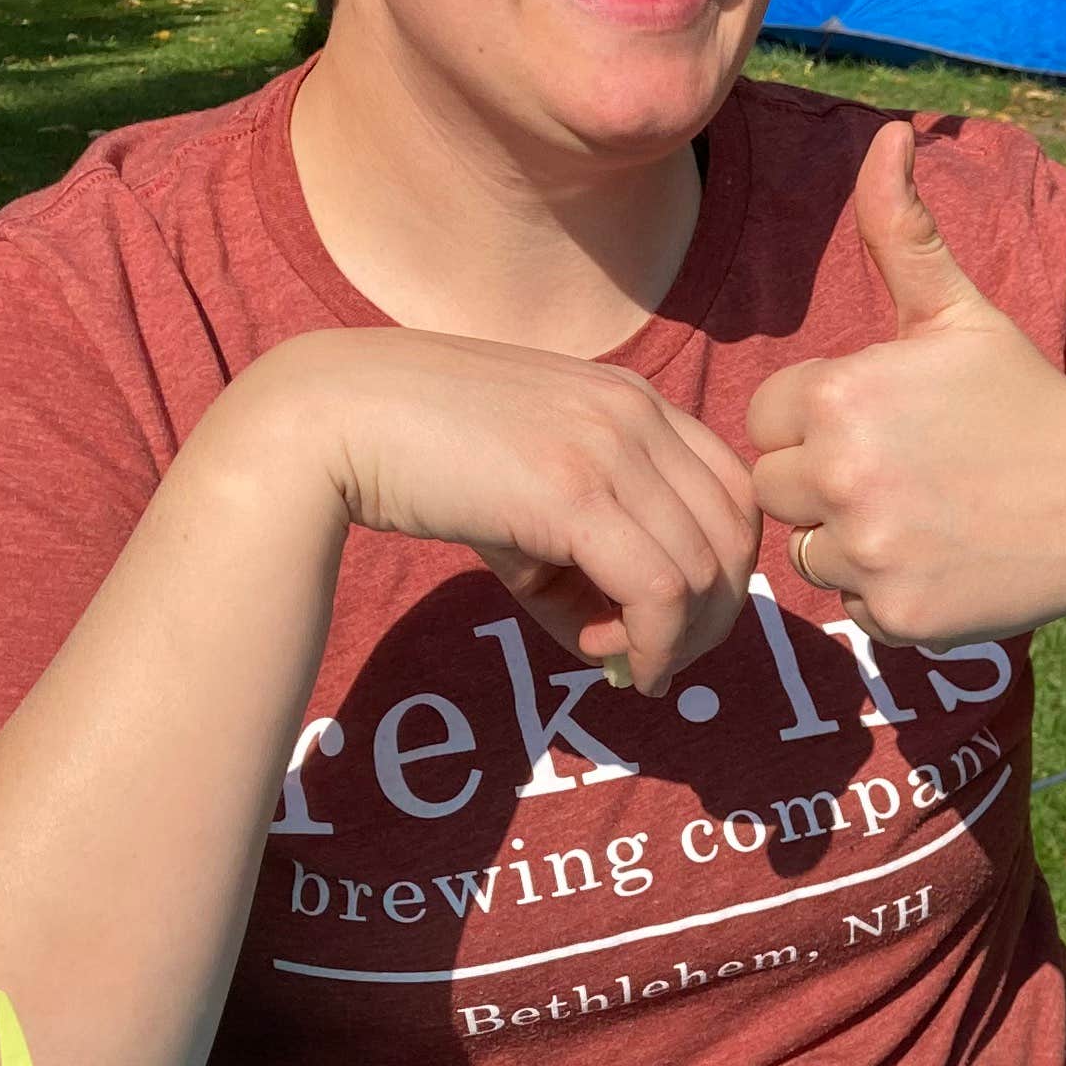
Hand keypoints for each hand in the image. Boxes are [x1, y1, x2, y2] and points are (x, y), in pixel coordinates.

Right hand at [220, 325, 758, 693]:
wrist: (331, 419)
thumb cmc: (424, 463)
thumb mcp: (527, 504)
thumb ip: (587, 565)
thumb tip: (627, 652)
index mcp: (635, 399)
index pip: (734, 491)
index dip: (724, 568)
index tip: (681, 619)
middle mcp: (636, 412)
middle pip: (734, 533)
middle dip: (713, 613)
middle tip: (661, 657)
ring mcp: (610, 446)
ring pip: (704, 568)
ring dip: (679, 636)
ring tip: (622, 660)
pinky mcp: (574, 492)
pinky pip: (660, 589)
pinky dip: (658, 643)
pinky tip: (625, 666)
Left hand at [744, 120, 1065, 648]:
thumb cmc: (1027, 403)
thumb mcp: (960, 313)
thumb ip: (901, 230)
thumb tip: (890, 134)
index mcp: (839, 396)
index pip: (769, 420)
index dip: (823, 421)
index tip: (893, 424)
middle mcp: (841, 476)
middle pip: (776, 490)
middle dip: (828, 483)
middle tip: (912, 473)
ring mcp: (868, 552)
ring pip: (808, 553)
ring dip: (853, 540)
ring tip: (930, 515)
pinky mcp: (896, 615)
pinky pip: (853, 606)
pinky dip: (891, 591)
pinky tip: (948, 559)